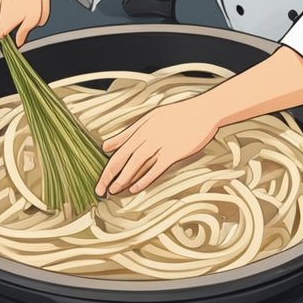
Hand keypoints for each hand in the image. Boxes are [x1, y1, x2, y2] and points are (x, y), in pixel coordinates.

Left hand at [95, 98, 220, 195]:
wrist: (203, 111)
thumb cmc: (177, 114)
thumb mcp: (149, 118)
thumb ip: (127, 133)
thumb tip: (107, 145)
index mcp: (140, 128)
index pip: (118, 150)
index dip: (107, 167)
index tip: (100, 180)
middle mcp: (147, 136)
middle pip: (123, 158)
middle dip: (108, 175)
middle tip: (99, 190)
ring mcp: (160, 144)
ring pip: (136, 163)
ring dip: (123, 178)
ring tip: (113, 191)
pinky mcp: (174, 152)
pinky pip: (156, 167)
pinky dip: (145, 178)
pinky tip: (135, 188)